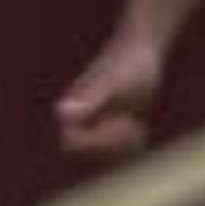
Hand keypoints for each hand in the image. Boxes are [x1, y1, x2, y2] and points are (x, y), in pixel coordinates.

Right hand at [52, 35, 164, 158]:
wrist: (142, 50)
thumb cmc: (129, 64)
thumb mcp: (114, 84)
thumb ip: (90, 100)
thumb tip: (62, 115)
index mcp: (71, 108)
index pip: (70, 144)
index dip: (98, 140)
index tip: (121, 121)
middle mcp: (75, 118)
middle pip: (87, 153)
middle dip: (113, 143)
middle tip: (132, 122)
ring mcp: (90, 123)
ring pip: (101, 155)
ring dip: (123, 145)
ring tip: (135, 122)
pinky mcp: (106, 126)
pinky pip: (114, 150)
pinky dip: (129, 144)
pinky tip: (138, 125)